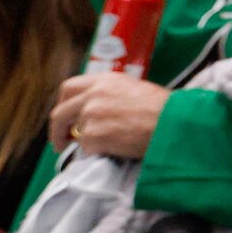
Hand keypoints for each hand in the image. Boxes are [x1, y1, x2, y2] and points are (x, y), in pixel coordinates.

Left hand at [47, 72, 172, 159]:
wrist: (174, 123)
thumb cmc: (163, 109)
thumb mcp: (133, 89)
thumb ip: (108, 95)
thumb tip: (92, 113)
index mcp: (104, 80)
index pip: (68, 88)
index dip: (63, 105)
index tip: (66, 119)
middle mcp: (94, 94)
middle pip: (60, 113)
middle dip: (57, 131)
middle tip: (63, 142)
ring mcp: (91, 114)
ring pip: (75, 134)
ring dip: (85, 143)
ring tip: (103, 147)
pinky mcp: (94, 135)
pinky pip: (86, 148)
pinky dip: (97, 152)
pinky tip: (115, 149)